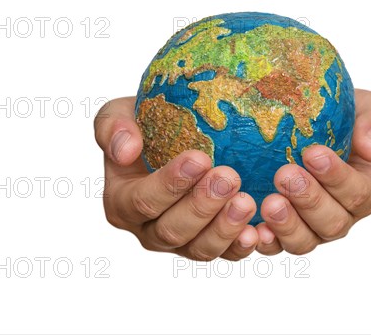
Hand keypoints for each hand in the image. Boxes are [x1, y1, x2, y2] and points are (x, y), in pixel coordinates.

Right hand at [94, 97, 258, 260]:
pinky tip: (258, 231)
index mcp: (122, 203)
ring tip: (246, 201)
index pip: (142, 201)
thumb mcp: (120, 114)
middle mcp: (149, 230)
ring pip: (200, 249)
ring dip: (225, 228)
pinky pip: (227, 255)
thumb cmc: (147, 124)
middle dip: (201, 206)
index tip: (199, 158)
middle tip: (228, 178)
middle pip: (172, 230)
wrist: (176, 135)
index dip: (170, 184)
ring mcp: (181, 243)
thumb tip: (126, 150)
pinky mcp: (211, 245)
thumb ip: (112, 127)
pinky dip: (242, 247)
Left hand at [255, 89, 370, 254]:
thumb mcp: (363, 106)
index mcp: (363, 189)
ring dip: (287, 225)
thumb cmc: (336, 114)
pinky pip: (274, 247)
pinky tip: (253, 230)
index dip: (336, 176)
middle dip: (309, 200)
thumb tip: (370, 149)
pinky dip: (265, 243)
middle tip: (285, 174)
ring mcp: (310, 230)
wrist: (299, 121)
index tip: (312, 153)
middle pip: (332, 223)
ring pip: (305, 242)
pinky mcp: (280, 235)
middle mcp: (340, 216)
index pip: (357, 192)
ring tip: (269, 202)